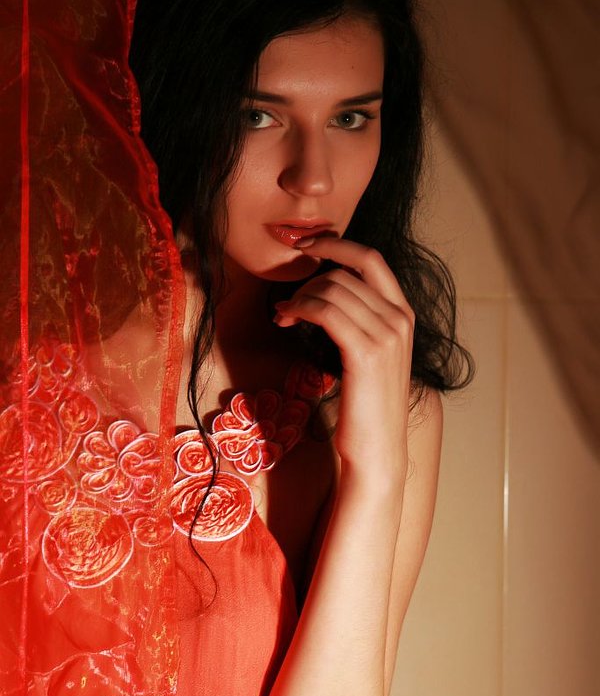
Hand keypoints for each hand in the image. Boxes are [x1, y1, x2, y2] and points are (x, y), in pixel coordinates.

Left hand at [274, 237, 413, 477]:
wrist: (376, 451)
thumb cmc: (366, 407)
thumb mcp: (369, 356)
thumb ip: (359, 321)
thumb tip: (324, 292)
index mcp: (404, 315)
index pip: (371, 259)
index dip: (336, 244)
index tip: (306, 247)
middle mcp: (401, 319)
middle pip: (344, 273)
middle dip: (307, 279)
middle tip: (285, 303)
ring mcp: (387, 335)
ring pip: (331, 289)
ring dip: (298, 296)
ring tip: (282, 316)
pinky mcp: (366, 352)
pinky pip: (326, 310)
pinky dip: (300, 308)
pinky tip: (287, 319)